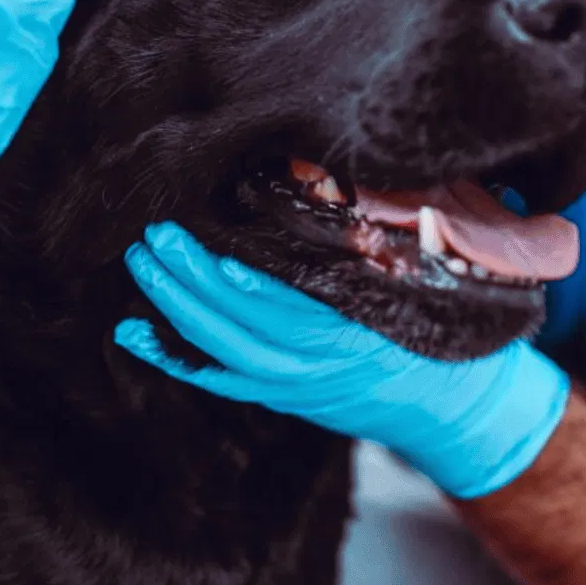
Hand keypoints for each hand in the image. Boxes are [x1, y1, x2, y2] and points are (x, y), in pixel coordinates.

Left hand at [117, 223, 569, 498]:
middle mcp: (322, 362)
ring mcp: (296, 384)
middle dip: (196, 280)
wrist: (454, 406)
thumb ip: (390, 235)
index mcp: (362, 328)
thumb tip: (339, 179)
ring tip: (143, 260)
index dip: (256, 283)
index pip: (300, 307)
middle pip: (246, 324)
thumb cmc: (444, 327)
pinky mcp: (280, 394)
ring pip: (223, 349)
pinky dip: (172, 356)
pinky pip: (217, 378)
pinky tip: (131, 332)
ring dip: (176, 306)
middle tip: (157, 233)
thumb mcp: (431, 277)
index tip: (218, 246)